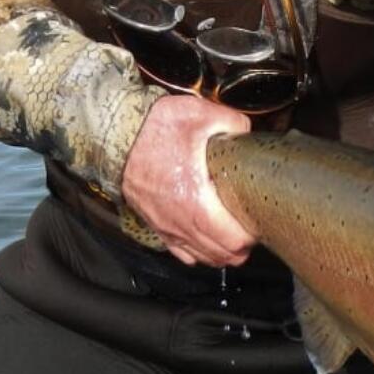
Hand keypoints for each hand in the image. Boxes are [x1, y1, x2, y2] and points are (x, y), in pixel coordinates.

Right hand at [122, 95, 255, 266]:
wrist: (114, 132)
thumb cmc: (153, 127)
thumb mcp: (200, 115)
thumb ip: (233, 124)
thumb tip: (248, 134)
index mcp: (194, 199)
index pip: (234, 240)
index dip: (253, 235)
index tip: (259, 221)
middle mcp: (179, 220)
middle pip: (222, 255)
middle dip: (242, 247)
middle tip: (251, 227)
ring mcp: (166, 225)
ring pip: (202, 258)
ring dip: (222, 252)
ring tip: (234, 236)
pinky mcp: (155, 223)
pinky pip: (180, 252)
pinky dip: (198, 253)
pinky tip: (207, 240)